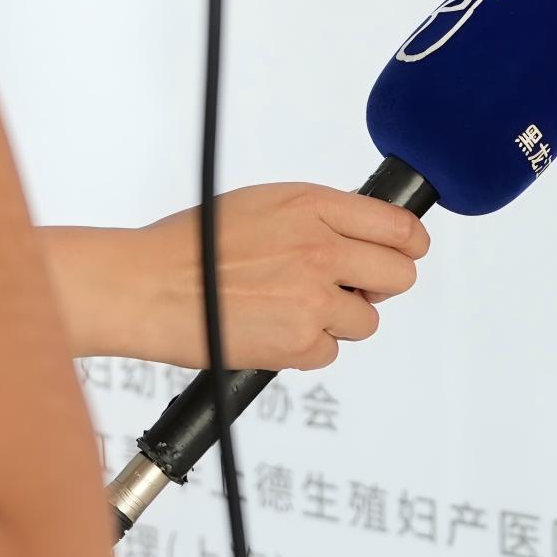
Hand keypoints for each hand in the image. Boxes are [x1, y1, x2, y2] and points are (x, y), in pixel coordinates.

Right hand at [56, 184, 427, 369]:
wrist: (148, 286)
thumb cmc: (193, 245)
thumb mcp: (264, 204)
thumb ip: (319, 217)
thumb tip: (360, 235)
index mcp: (314, 207)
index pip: (400, 227)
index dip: (409, 245)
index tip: (405, 253)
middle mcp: (322, 250)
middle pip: (400, 276)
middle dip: (380, 286)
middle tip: (351, 289)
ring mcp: (314, 298)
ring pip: (367, 320)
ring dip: (338, 320)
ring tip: (293, 309)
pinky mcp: (300, 342)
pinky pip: (330, 352)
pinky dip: (306, 348)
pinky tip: (273, 329)